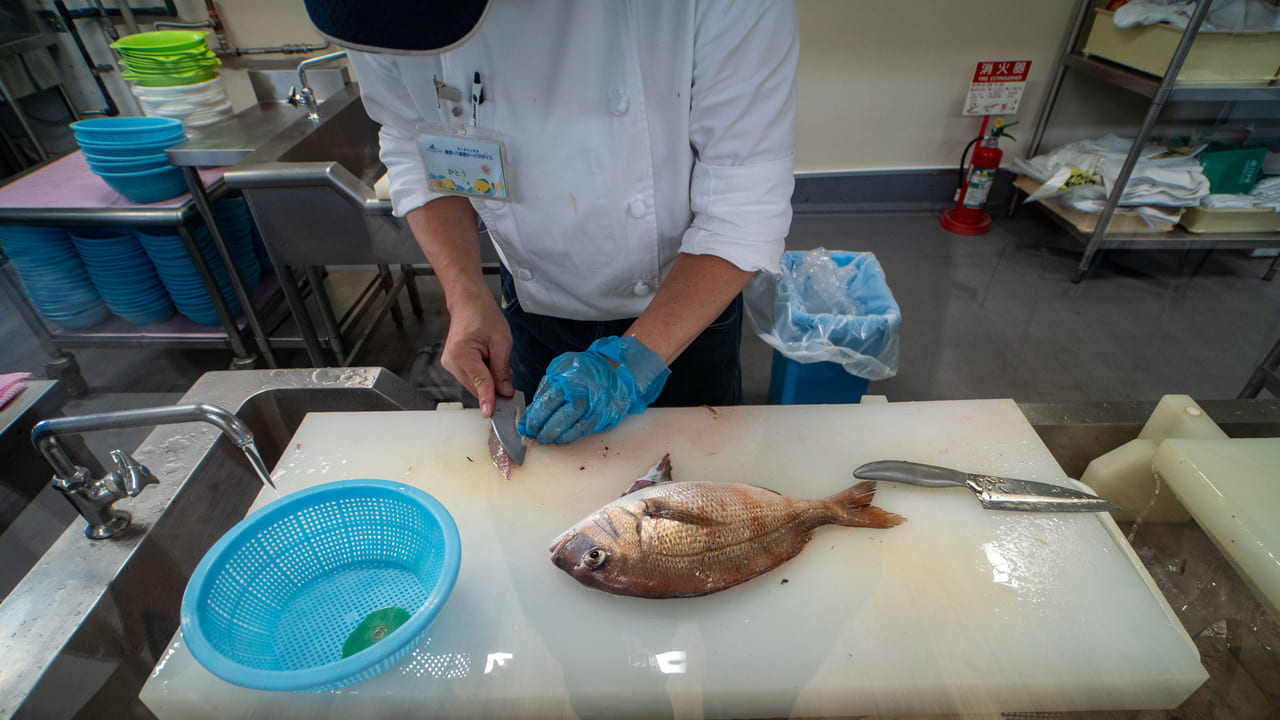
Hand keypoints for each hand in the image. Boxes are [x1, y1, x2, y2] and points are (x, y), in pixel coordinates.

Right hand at [439, 291, 513, 417]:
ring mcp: (449, 364)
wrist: (468, 302)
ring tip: (494, 358)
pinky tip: (487, 361)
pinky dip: (482, 375)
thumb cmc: (483, 315)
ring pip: (473, 384)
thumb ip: (502, 369)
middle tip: (508, 377)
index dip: (489, 399)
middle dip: (493, 387)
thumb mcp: (501, 342)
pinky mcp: (452, 364)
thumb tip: (505, 392)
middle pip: (476, 387)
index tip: (491, 414)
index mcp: (463, 353)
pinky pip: (470, 378)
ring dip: (488, 380)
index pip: (480, 382)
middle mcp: (452, 361)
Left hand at [519, 336, 669, 444]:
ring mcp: (594, 407)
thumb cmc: (584, 370)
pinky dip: (570, 436)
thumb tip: (531, 413)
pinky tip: (561, 438)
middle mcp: (583, 395)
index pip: (547, 403)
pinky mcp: (602, 417)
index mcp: (569, 381)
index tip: (527, 425)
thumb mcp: (561, 370)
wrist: (615, 370)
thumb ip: (546, 390)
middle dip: (544, 430)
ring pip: (572, 427)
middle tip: (535, 436)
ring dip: (556, 436)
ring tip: (546, 438)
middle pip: (559, 418)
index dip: (535, 417)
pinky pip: (583, 430)